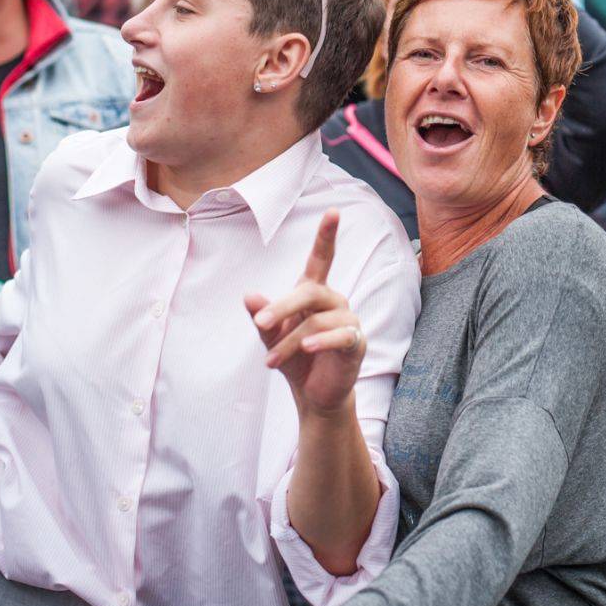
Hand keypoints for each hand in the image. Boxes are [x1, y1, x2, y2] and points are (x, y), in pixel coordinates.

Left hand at [245, 210, 364, 414]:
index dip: (327, 235)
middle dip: (282, 307)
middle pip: (310, 291)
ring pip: (317, 320)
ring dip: (290, 341)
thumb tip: (249, 296)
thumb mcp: (272, 337)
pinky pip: (340, 335)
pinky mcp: (356, 342)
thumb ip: (263, 317)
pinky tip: (306, 349)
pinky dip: (321, 341)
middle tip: (259, 324)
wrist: (314, 395)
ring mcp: (348, 321)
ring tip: (269, 361)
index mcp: (314, 292)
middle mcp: (334, 301)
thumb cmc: (295, 359)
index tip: (333, 210)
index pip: (322, 258)